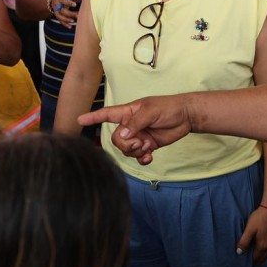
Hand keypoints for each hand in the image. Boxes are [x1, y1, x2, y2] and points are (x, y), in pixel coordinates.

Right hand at [52, 0, 81, 28]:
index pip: (64, 0)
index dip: (69, 3)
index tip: (75, 4)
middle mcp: (58, 5)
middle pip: (63, 10)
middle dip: (70, 13)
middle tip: (77, 15)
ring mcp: (57, 11)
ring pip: (60, 17)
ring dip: (67, 19)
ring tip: (73, 21)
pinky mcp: (57, 16)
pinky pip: (60, 21)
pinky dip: (65, 24)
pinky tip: (70, 26)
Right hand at [78, 96, 192, 164]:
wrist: (186, 117)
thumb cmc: (168, 107)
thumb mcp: (151, 111)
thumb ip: (135, 123)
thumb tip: (122, 136)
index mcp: (128, 112)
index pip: (106, 114)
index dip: (93, 117)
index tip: (80, 120)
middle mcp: (130, 125)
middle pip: (116, 139)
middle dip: (126, 145)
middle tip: (140, 142)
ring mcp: (139, 136)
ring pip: (126, 150)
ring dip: (135, 152)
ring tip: (147, 147)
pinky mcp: (148, 145)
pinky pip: (138, 156)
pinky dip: (142, 159)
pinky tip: (149, 157)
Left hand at [236, 206, 266, 264]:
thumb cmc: (259, 218)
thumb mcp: (249, 229)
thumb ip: (244, 241)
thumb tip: (239, 253)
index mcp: (262, 246)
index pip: (256, 259)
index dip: (250, 263)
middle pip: (262, 258)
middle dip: (256, 262)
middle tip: (249, 265)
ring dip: (261, 258)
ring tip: (255, 259)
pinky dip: (266, 253)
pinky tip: (263, 250)